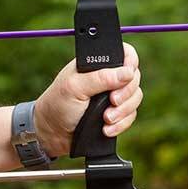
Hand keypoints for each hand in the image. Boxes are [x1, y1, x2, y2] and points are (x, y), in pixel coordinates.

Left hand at [34, 42, 143, 157]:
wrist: (52, 134)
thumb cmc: (57, 105)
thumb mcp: (75, 88)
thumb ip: (100, 78)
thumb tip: (127, 72)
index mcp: (97, 64)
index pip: (125, 54)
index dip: (130, 63)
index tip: (126, 77)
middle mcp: (107, 78)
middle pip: (135, 78)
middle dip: (126, 93)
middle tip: (112, 101)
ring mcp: (113, 96)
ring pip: (135, 98)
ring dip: (123, 111)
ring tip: (106, 119)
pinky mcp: (116, 113)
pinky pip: (130, 116)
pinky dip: (121, 124)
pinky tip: (106, 129)